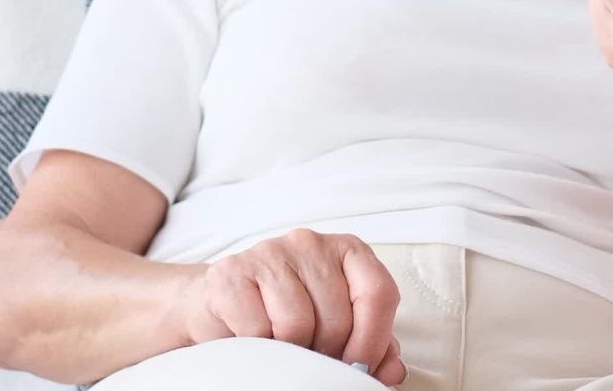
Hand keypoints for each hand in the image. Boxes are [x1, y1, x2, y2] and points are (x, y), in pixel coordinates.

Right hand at [174, 230, 405, 384]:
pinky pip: (258, 327)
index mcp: (347, 252)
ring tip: (281, 342)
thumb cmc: (284, 317)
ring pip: (297, 323)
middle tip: (310, 354)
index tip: (358, 366)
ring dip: (290, 349)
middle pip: (338, 316)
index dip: (373, 340)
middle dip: (327, 351)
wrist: (219, 308)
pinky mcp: (231, 272)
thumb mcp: (336, 327)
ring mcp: (270, 251)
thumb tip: (394, 369)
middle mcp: (311, 243)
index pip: (379, 293)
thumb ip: (372, 345)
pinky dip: (258, 345)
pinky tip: (254, 336)